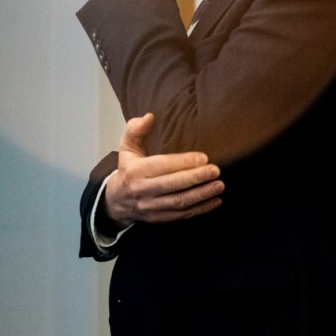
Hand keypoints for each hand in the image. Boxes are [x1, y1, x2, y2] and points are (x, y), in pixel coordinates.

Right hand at [100, 113, 223, 231]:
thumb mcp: (127, 147)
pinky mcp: (158, 218)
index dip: (184, 162)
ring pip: (179, 202)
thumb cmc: (128, 169)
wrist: (116, 200)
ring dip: (202, 195)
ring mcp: (150, 207)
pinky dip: (200, 209)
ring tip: (219, 186)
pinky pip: (181, 215)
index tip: (204, 158)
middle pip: (173, 185)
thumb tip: (149, 117)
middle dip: (196, 178)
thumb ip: (136, 129)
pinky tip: (215, 200)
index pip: (162, 166)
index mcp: (136, 171)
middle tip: (216, 171)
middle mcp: (142, 190)